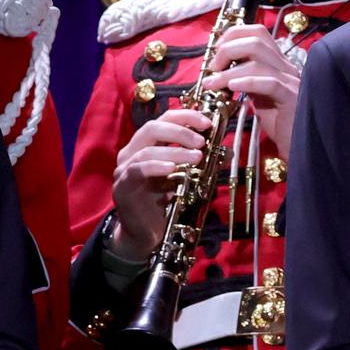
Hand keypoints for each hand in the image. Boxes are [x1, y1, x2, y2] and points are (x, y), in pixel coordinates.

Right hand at [108, 108, 213, 252]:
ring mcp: (125, 169)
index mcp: (146, 145)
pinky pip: (138, 170)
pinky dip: (156, 166)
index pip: (163, 120)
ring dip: (175, 152)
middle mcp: (132, 153)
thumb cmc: (165, 203)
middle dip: (179, 131)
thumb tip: (227, 151)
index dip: (185, 117)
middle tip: (201, 141)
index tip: (207, 122)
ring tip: (197, 158)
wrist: (146, 233)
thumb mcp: (186, 178)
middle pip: (152, 128)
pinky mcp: (123, 187)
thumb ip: (202, 163)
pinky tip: (172, 169)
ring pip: (147, 150)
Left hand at [192, 24, 303, 158]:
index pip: (257, 33)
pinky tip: (232, 88)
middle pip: (257, 39)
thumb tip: (219, 74)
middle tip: (212, 68)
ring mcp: (291, 81)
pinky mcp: (292, 99)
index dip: (232, 35)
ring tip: (212, 84)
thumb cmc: (281, 125)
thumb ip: (245, 82)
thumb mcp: (259, 98)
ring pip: (259, 60)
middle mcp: (286, 67)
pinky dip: (247, 82)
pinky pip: (270, 83)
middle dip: (228, 48)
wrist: (303, 148)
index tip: (214, 53)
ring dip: (229, 70)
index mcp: (278, 64)